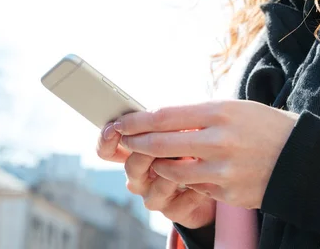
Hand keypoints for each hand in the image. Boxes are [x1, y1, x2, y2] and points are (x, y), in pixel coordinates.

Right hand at [96, 122, 215, 228]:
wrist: (212, 181)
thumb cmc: (191, 148)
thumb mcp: (176, 129)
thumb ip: (162, 122)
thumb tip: (156, 109)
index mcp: (134, 153)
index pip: (107, 150)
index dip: (106, 139)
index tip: (116, 127)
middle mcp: (140, 177)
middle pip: (130, 166)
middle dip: (146, 152)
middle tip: (162, 139)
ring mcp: (155, 195)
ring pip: (155, 187)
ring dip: (173, 171)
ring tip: (191, 157)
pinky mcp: (175, 211)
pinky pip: (179, 204)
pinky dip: (193, 190)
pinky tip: (205, 179)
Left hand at [114, 100, 297, 208]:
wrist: (303, 159)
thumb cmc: (266, 127)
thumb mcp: (236, 109)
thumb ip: (200, 116)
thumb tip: (163, 121)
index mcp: (220, 113)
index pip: (166, 116)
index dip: (138, 121)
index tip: (122, 122)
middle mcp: (219, 141)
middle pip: (162, 144)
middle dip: (137, 143)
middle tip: (125, 141)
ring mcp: (223, 171)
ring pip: (174, 172)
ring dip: (160, 166)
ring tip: (157, 159)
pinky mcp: (228, 194)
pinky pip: (196, 187)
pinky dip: (189, 180)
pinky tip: (193, 172)